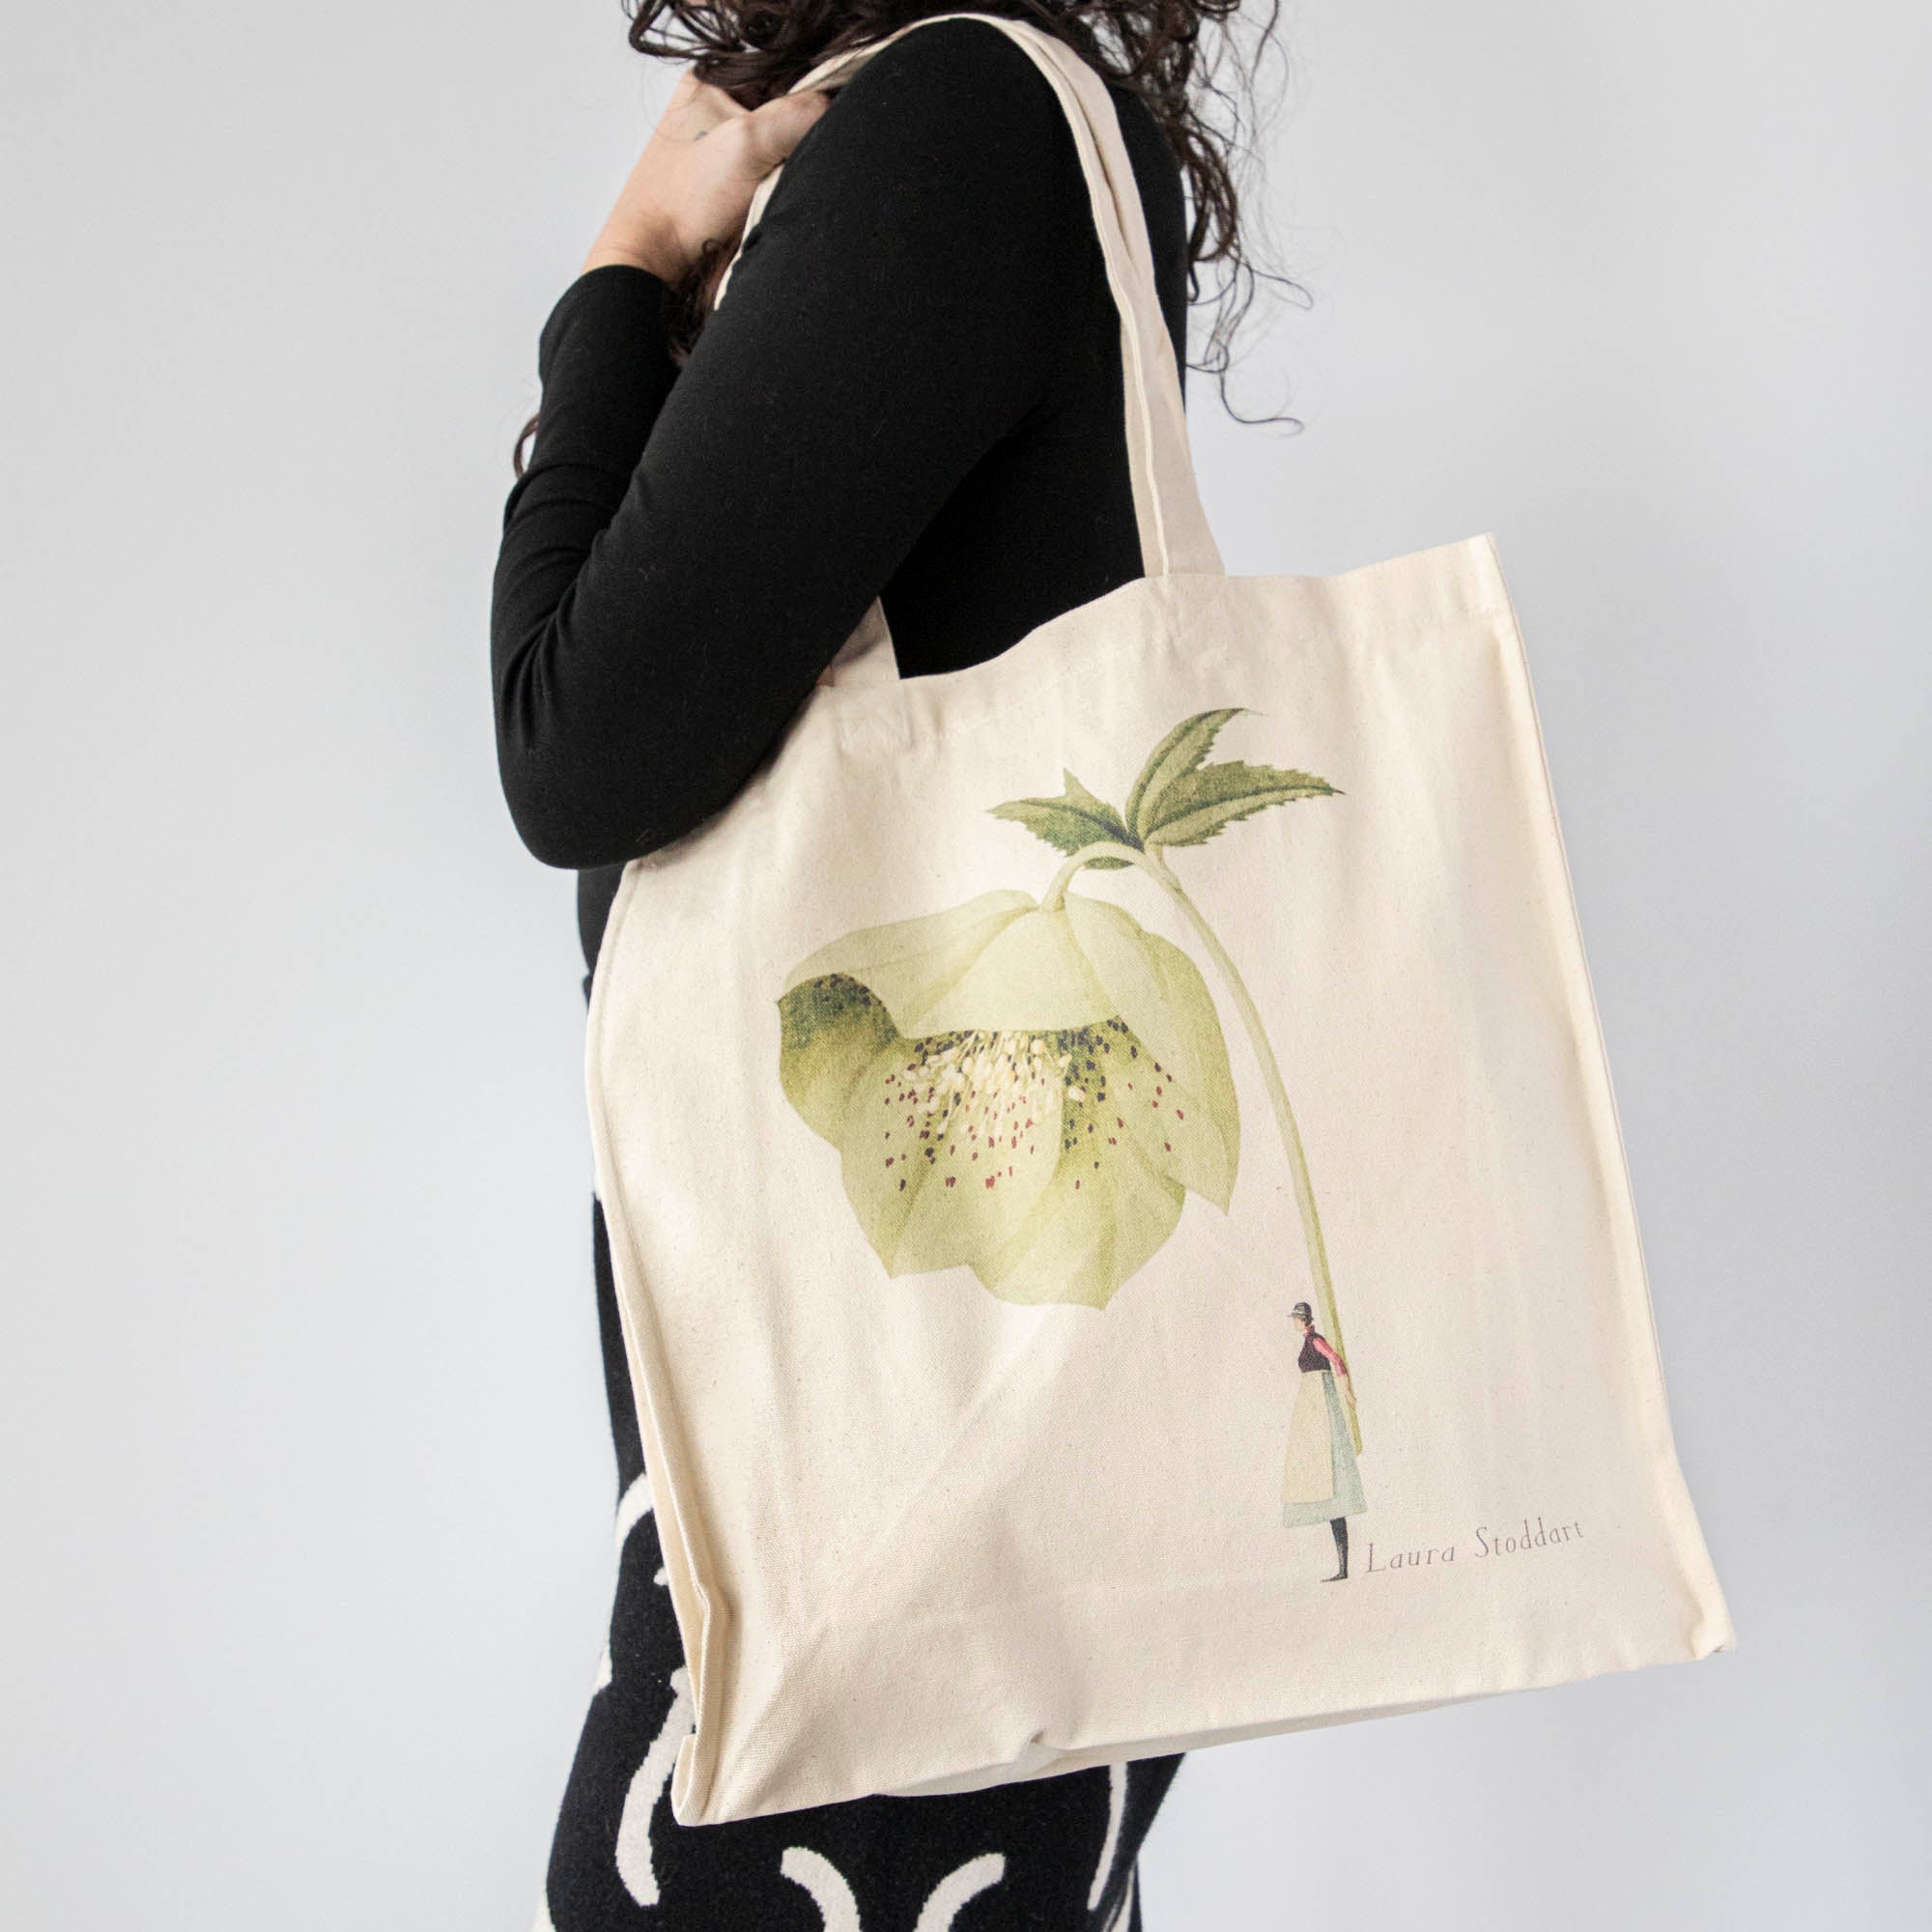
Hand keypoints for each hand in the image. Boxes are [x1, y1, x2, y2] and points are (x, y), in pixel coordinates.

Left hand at [582, 70, 831, 283]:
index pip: (787, 71)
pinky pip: (775, 176)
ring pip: (785, 146)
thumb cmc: (682, 203)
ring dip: (793, 168)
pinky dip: (782, 189)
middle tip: (795, 165)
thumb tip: (839, 105)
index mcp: (714, 78)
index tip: (820, 130)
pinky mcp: (733, 183)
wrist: (656, 264)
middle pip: (788, 110)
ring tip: (779, 188)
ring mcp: (726, 146)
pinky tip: (774, 201)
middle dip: (802, 137)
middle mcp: (720, 107)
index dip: (813, 99)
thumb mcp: (746, 144)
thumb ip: (797, 115)